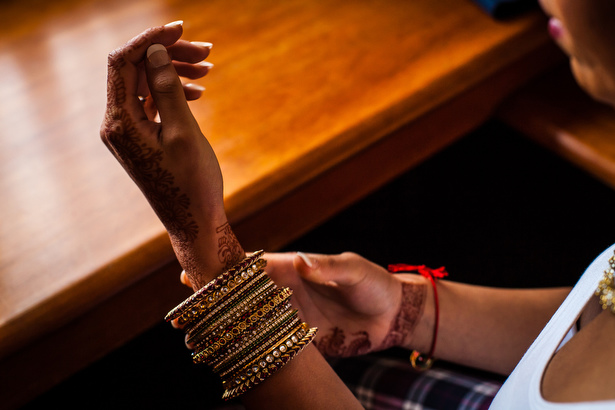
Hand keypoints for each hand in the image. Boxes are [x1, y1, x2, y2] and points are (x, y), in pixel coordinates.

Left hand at [101, 22, 243, 287]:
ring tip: (208, 69)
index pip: (123, 62)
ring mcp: (128, 133)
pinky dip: (173, 93)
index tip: (181, 30)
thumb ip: (167, 89)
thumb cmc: (191, 183)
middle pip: (135, 71)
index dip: (150, 41)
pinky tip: (198, 92)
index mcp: (120, 122)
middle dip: (168, 56)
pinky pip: (152, 104)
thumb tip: (153, 53)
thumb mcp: (183, 132)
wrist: (194, 223)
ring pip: (145, 86)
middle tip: (206, 53)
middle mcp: (117, 125)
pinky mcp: (142, 140)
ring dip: (174, 72)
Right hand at [181, 252, 428, 356]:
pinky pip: (269, 341)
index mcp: (294, 269)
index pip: (252, 267)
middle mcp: (286, 292)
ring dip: (228, 321)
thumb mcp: (353, 271)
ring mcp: (289, 316)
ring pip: (251, 318)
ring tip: (198, 326)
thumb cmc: (374, 284)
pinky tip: (231, 348)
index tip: (199, 267)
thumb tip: (301, 262)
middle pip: (243, 294)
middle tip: (186, 300)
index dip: (226, 267)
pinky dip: (251, 344)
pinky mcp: (298, 339)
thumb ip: (328, 267)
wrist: (392, 315)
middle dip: (216, 295)